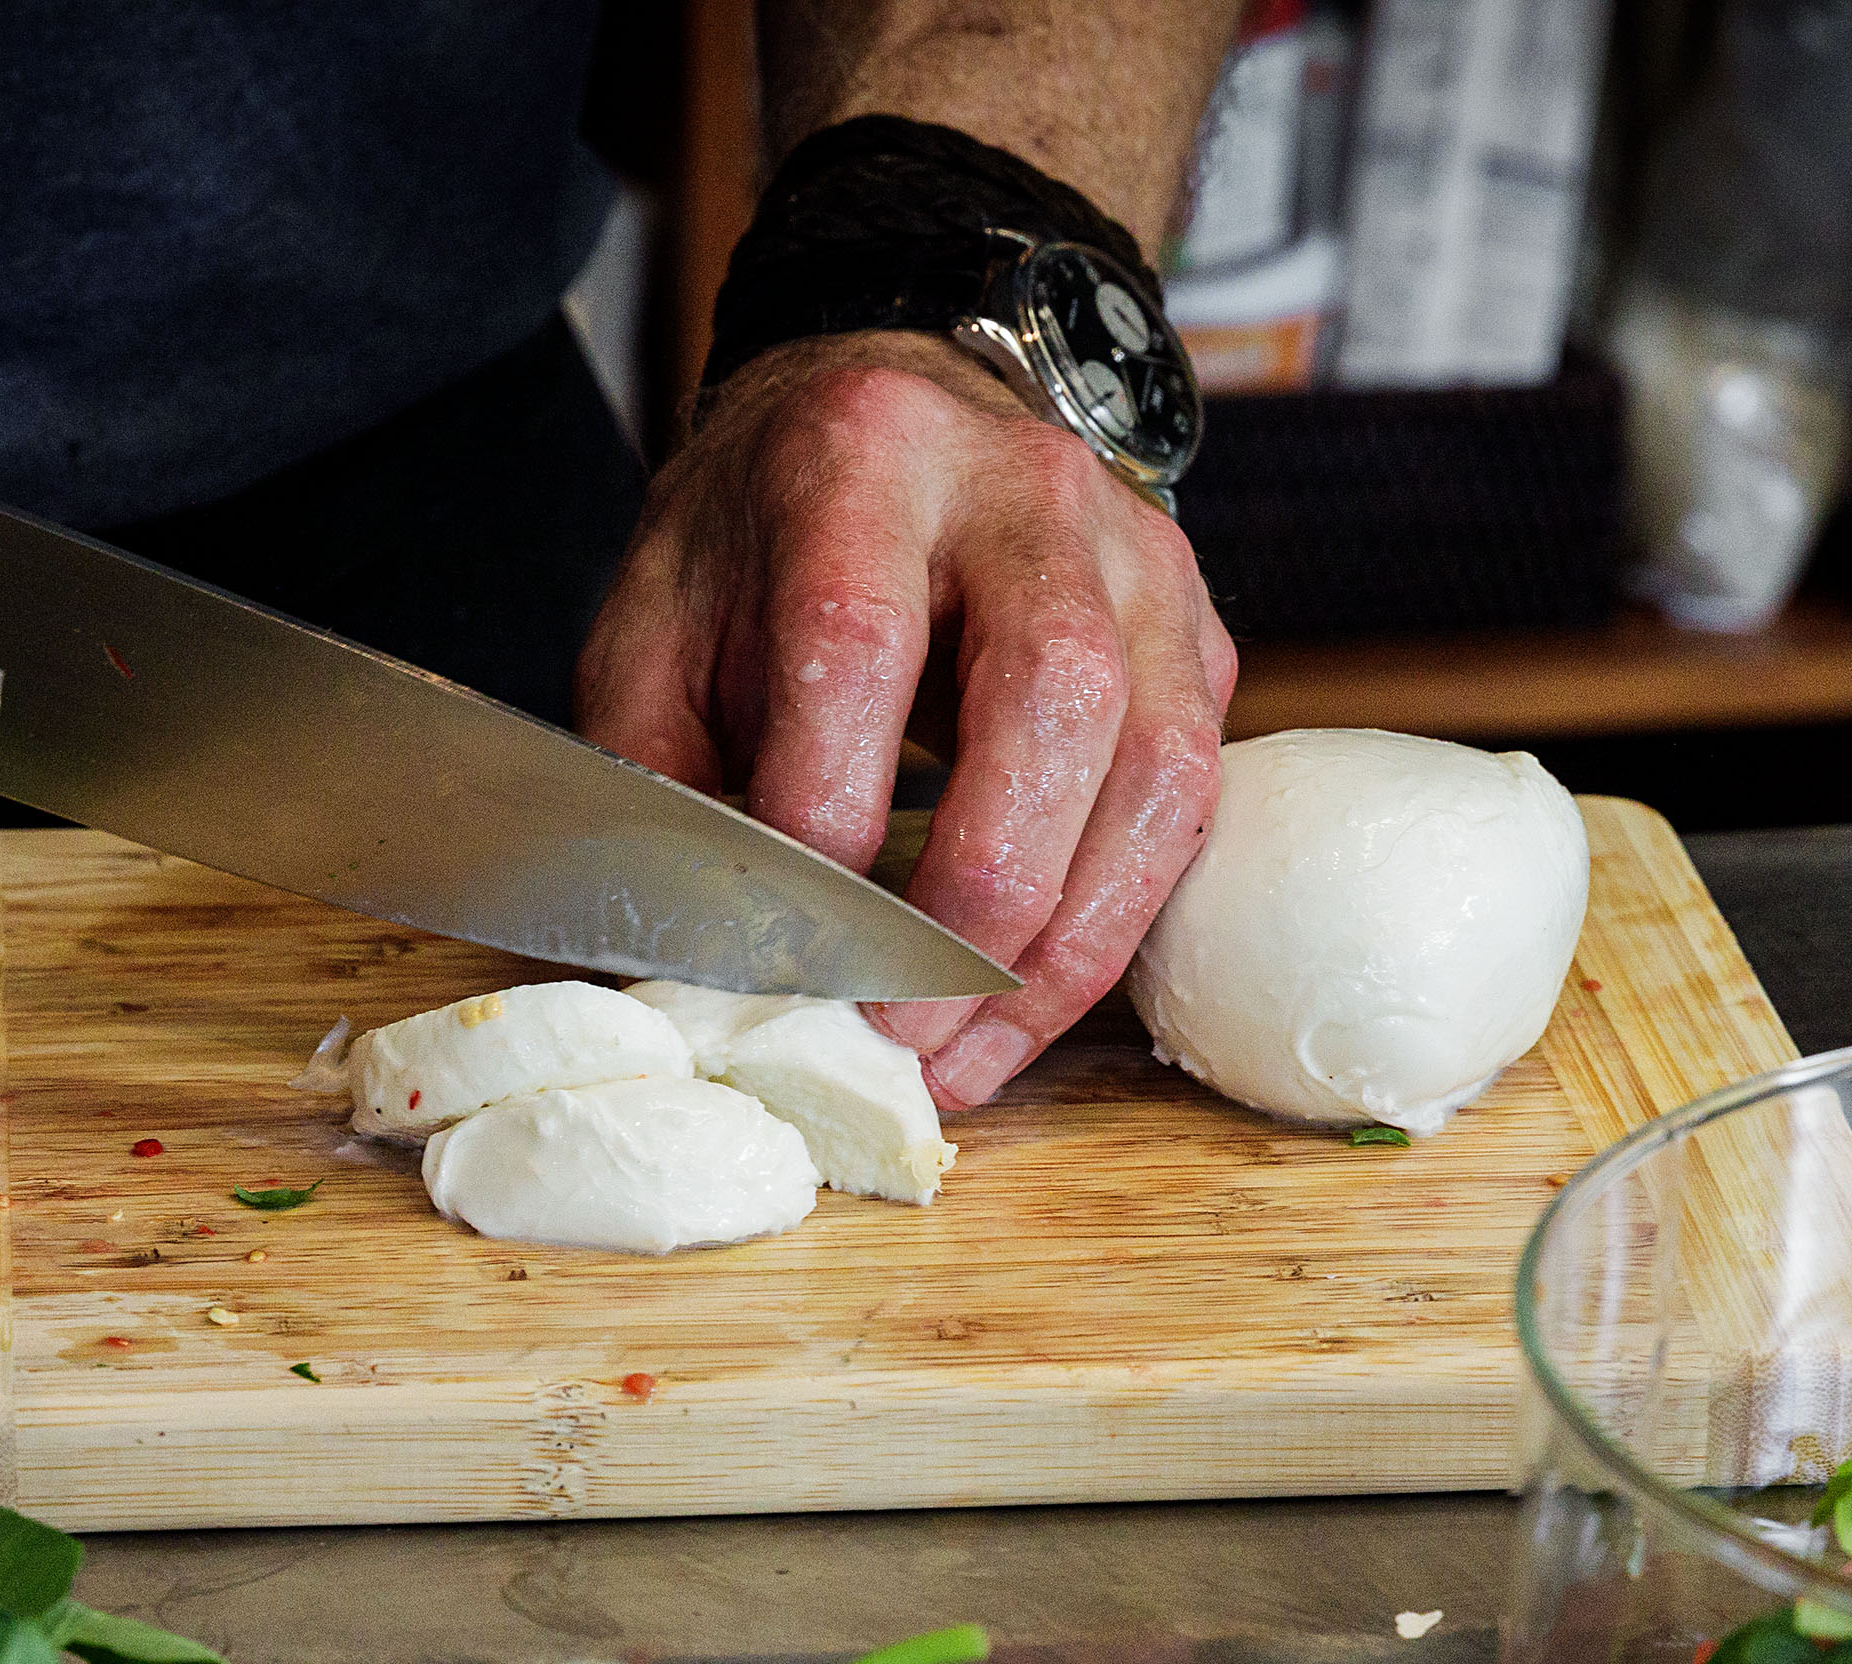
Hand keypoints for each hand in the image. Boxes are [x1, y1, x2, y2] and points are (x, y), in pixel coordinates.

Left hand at [578, 333, 1234, 1109]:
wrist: (895, 416)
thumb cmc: (767, 540)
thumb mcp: (660, 621)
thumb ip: (652, 771)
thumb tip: (676, 956)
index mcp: (863, 460)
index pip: (858, 640)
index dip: (828, 810)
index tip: (784, 946)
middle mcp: (1029, 495)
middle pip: (1055, 696)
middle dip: (980, 894)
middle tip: (900, 1030)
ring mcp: (1140, 564)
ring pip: (1156, 771)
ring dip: (1065, 945)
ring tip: (967, 1059)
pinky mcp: (1200, 639)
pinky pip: (1187, 806)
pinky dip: (1110, 928)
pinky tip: (1026, 1007)